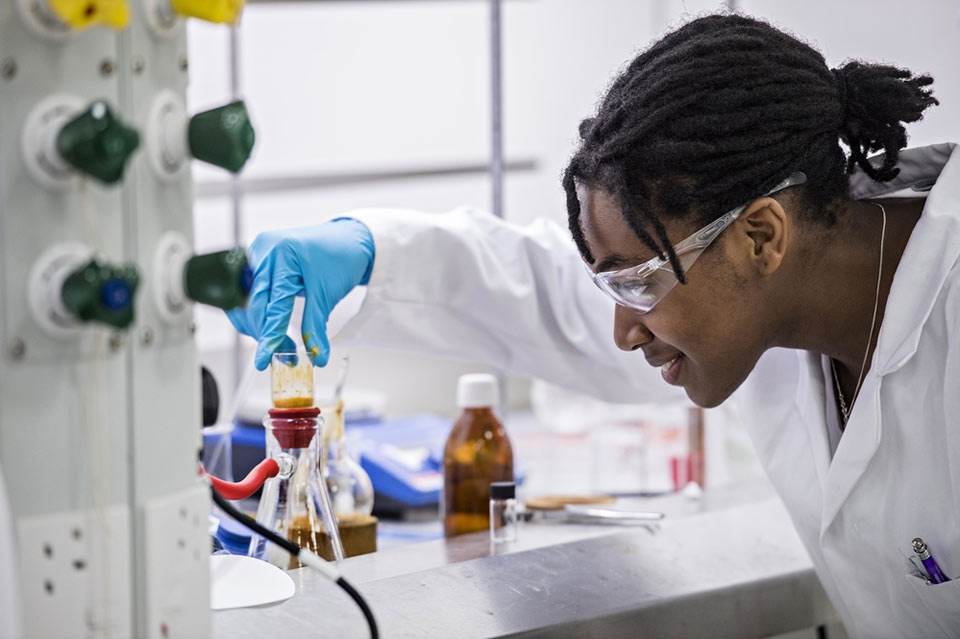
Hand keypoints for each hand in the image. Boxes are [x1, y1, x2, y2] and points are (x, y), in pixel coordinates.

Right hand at [226, 218, 374, 369]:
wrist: (347, 239)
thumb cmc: (340, 258)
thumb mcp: (327, 294)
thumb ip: (316, 326)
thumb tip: (316, 356)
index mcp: (283, 254)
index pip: (272, 303)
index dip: (269, 335)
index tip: (264, 359)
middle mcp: (265, 250)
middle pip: (253, 304)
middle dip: (264, 333)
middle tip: (280, 355)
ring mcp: (258, 254)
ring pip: (246, 302)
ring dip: (258, 326)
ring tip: (279, 343)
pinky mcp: (258, 261)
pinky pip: (249, 294)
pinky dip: (258, 313)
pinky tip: (270, 327)